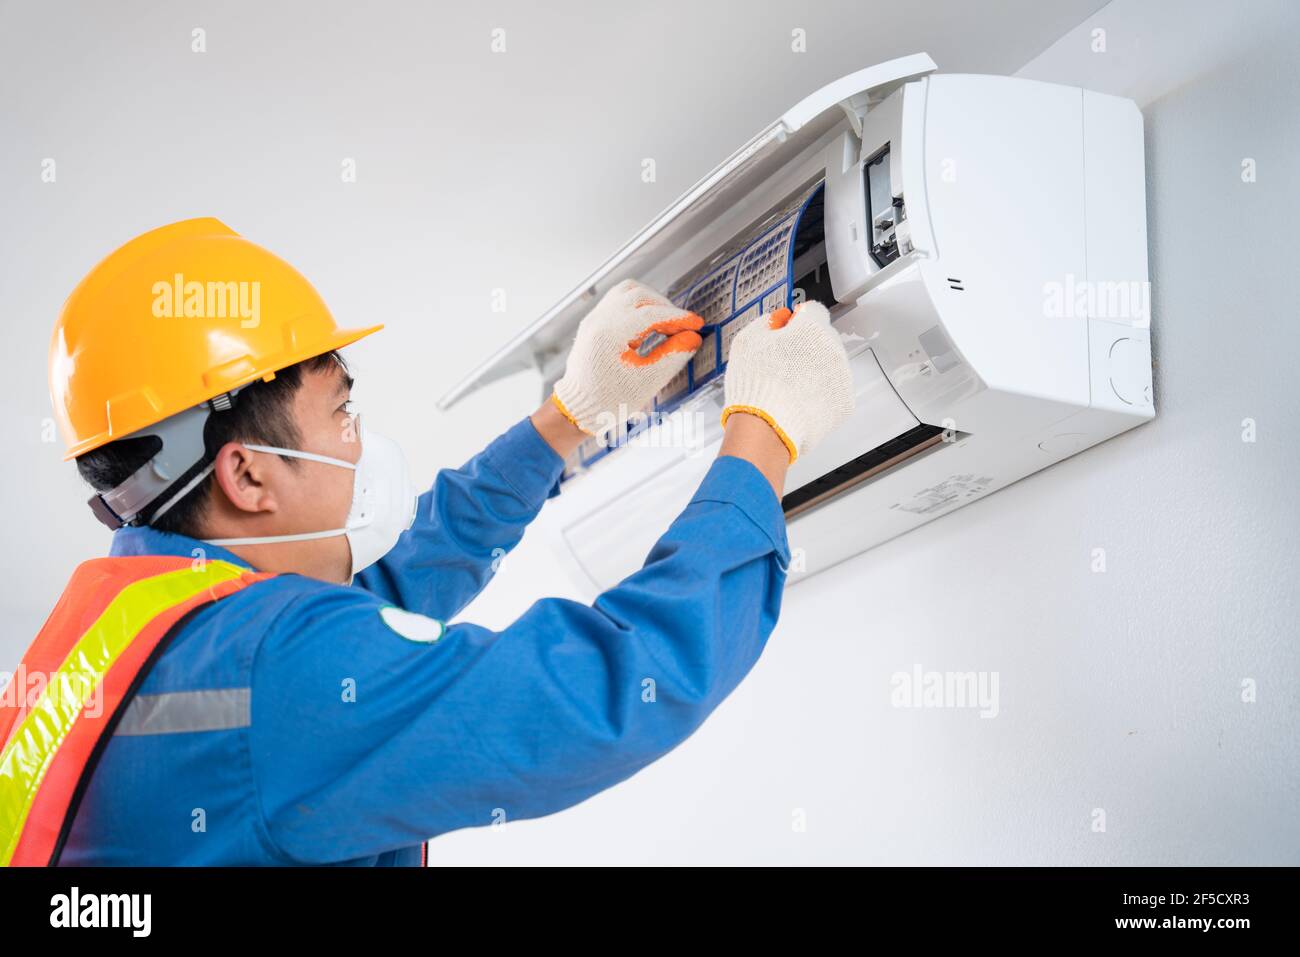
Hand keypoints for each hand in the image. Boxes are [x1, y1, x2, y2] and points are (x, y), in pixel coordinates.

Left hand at [551, 279, 702, 437]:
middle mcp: (598, 320)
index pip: (651, 314)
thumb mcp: (647, 381)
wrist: (578, 407)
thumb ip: (672, 356)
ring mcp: (593, 318)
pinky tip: (648, 322)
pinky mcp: (593, 321)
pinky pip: (617, 299)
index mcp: (609, 334)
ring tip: (665, 321)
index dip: (678, 318)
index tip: (696, 324)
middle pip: (640, 295)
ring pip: (627, 291)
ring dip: (651, 301)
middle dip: (666, 308)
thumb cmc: (609, 399)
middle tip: (682, 326)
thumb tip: (692, 338)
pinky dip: (637, 304)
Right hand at [721, 301, 854, 462]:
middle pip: (824, 338)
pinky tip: (800, 400)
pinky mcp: (844, 403)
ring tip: (790, 386)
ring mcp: (842, 377)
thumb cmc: (756, 385)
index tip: (789, 328)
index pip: (812, 310)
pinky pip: (834, 391)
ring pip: (831, 365)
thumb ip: (766, 324)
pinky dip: (820, 394)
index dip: (797, 319)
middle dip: (807, 345)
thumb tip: (776, 322)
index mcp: (812, 328)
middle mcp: (834, 349)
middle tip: (784, 361)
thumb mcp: (748, 340)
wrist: (766, 427)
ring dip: (815, 370)